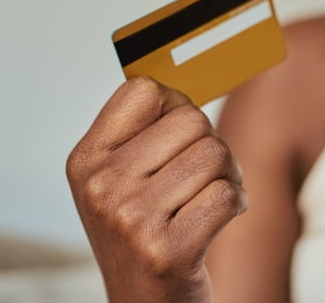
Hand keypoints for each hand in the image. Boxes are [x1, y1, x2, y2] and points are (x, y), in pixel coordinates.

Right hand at [66, 78, 246, 302]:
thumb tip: (181, 73)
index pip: (143, 89)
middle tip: (201, 176)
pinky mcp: (168, 250)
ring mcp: (132, 219)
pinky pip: (228, 194)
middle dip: (209, 144)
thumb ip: (143, 131)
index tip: (177, 134)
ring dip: (229, 175)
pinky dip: (238, 203)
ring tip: (210, 199)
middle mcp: (101, 186)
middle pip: (191, 118)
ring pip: (216, 154)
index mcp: (86, 160)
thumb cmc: (142, 234)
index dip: (175, 106)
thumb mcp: (119, 181)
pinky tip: (218, 221)